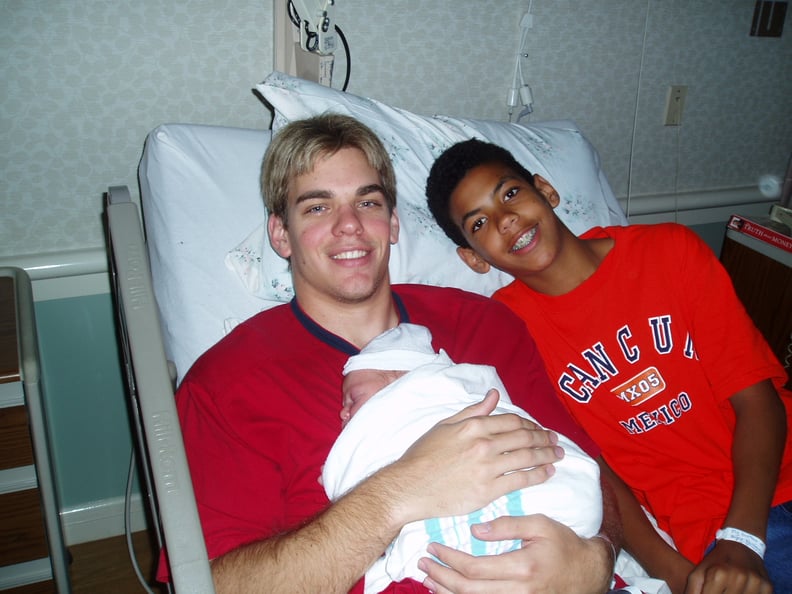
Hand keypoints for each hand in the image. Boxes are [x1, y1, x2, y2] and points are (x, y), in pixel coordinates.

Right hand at [386, 389, 562, 523]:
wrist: (409, 486)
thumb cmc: (423, 456)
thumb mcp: (445, 425)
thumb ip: (473, 411)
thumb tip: (494, 395)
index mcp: (473, 426)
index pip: (512, 421)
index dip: (531, 424)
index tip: (539, 429)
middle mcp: (484, 444)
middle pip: (524, 437)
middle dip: (544, 438)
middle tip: (555, 442)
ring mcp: (487, 467)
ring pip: (527, 457)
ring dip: (547, 455)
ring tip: (558, 456)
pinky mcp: (488, 490)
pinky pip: (521, 480)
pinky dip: (538, 475)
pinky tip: (547, 473)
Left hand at [418, 514, 612, 593]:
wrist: (588, 573)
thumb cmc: (564, 545)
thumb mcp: (540, 525)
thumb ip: (507, 526)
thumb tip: (474, 529)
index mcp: (522, 568)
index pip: (474, 568)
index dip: (449, 559)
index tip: (433, 547)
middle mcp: (518, 592)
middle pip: (468, 590)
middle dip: (440, 576)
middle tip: (422, 563)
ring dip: (446, 592)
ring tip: (428, 579)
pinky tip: (449, 592)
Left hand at [684, 540, 770, 593]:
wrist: (742, 545)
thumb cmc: (716, 561)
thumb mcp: (698, 572)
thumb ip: (692, 590)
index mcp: (719, 574)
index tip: (708, 592)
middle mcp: (739, 577)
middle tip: (718, 590)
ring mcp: (755, 582)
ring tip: (727, 590)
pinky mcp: (767, 586)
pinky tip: (740, 591)